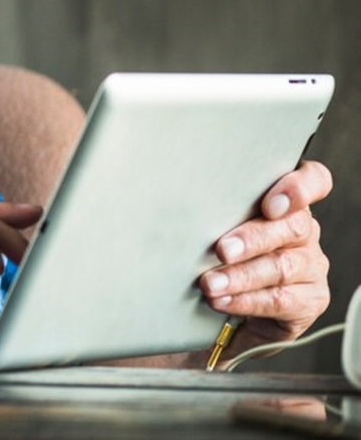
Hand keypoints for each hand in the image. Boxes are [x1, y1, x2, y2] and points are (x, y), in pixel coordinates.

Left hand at [200, 160, 332, 353]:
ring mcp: (311, 265)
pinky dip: (246, 301)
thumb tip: (177, 208)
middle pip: (293, 226)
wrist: (240, 310)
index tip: (271, 204)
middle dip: (253, 238)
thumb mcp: (220, 226)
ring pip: (282, 266)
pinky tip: (222, 301)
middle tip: (222, 250)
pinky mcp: (310, 299)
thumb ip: (216, 212)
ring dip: (241, 276)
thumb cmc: (225, 255)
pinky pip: (280, 300)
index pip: (315, 181)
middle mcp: (304, 231)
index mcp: (288, 204)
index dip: (300, 188)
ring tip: (210, 284)